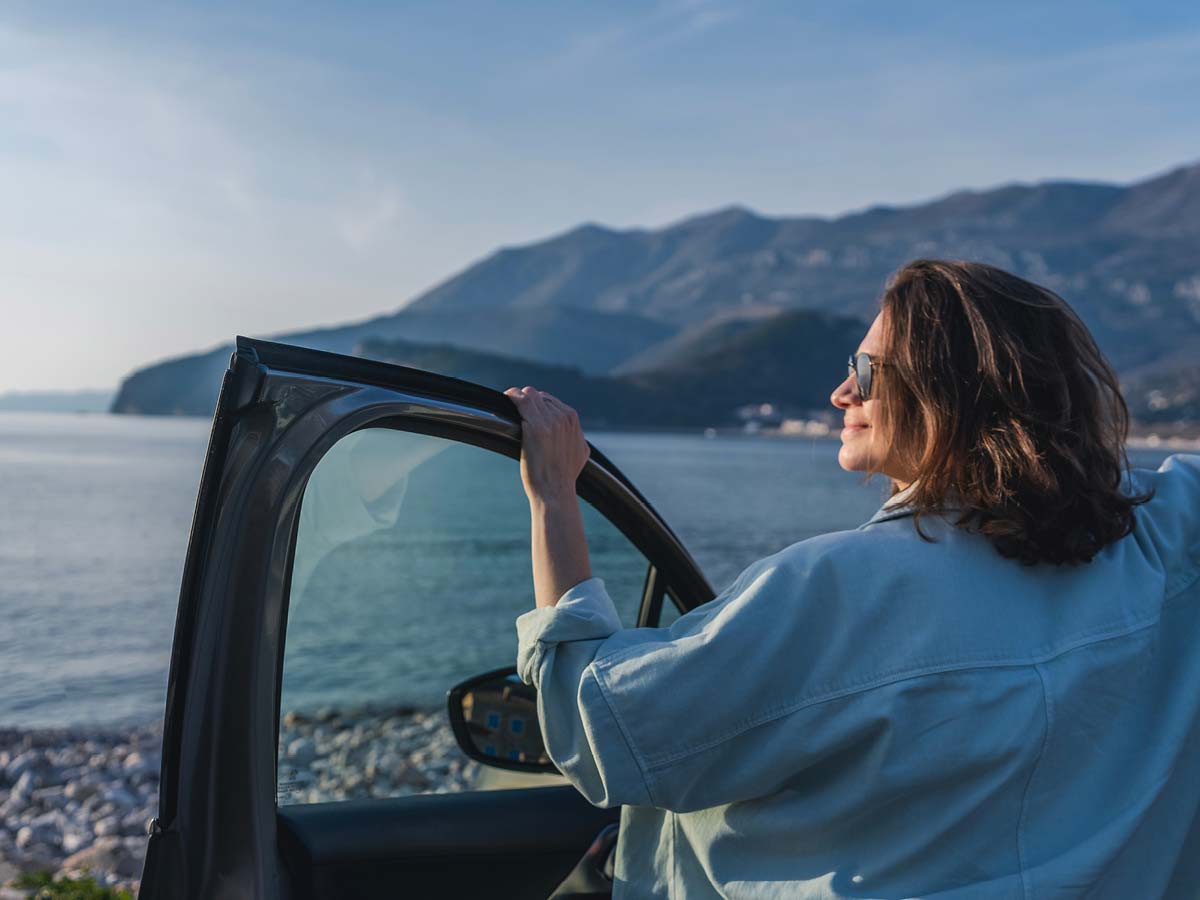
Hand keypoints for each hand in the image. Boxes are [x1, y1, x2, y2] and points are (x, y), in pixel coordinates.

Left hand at [504, 386, 589, 501]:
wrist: (555, 491)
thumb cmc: (564, 476)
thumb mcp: (580, 452)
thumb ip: (575, 436)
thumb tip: (571, 433)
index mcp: (572, 419)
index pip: (549, 400)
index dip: (535, 406)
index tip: (525, 412)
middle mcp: (563, 417)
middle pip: (538, 396)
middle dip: (526, 402)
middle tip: (514, 411)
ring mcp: (550, 421)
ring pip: (529, 395)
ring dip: (517, 399)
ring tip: (508, 404)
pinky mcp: (535, 428)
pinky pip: (520, 401)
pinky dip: (511, 398)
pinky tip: (505, 400)